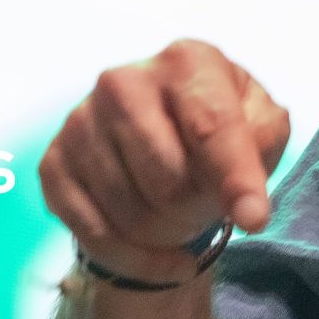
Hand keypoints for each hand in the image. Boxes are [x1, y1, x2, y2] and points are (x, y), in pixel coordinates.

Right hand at [39, 38, 289, 283]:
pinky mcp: (53, 163)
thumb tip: (246, 197)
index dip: (236, 179)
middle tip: (205, 202)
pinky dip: (133, 258)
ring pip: (130, 212)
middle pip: (169, 179)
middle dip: (197, 206)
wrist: (161, 141)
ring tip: (179, 216)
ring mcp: (81, 121)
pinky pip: (93, 234)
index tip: (255, 220)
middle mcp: (124, 81)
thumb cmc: (219, 133)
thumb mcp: (260, 124)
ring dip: (165, 233)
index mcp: (185, 61)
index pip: (213, 128)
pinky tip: (157, 253)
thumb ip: (265, 141)